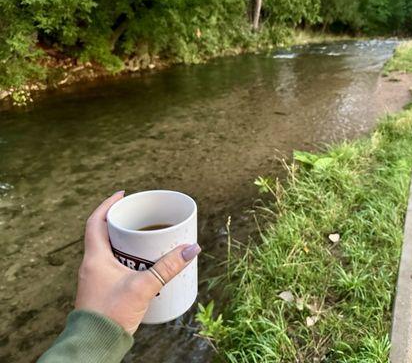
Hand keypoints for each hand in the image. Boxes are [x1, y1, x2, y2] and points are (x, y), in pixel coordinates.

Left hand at [74, 191, 201, 333]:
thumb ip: (168, 267)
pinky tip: (143, 267)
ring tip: (146, 240)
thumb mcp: (144, 286)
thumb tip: (191, 249)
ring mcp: (95, 278)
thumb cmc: (111, 314)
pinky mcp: (102, 291)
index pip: (96, 221)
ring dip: (126, 243)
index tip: (123, 194)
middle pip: (105, 234)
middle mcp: (91, 265)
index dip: (108, 205)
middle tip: (140, 219)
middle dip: (123, 224)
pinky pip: (113, 267)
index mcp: (95, 257)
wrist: (95, 344)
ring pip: (109, 251)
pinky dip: (127, 261)